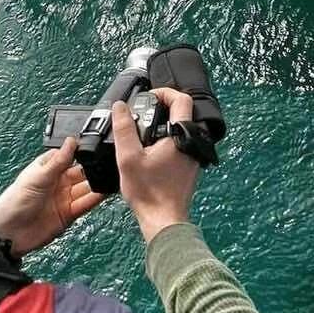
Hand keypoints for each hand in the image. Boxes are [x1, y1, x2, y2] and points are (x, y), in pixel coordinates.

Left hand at [0, 137, 104, 255]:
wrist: (9, 233)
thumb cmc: (15, 201)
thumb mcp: (38, 176)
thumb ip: (58, 161)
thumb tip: (71, 140)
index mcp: (49, 167)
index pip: (71, 155)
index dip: (83, 151)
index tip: (99, 145)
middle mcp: (59, 181)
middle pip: (82, 172)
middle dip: (95, 167)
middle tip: (110, 162)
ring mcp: (65, 197)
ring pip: (87, 187)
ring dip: (98, 183)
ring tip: (112, 176)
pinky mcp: (69, 214)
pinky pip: (86, 203)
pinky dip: (97, 198)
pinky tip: (106, 192)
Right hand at [114, 88, 199, 242]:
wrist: (163, 220)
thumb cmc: (149, 193)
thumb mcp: (128, 157)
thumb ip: (124, 128)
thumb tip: (120, 107)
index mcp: (181, 137)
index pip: (182, 99)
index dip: (164, 92)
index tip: (148, 97)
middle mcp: (192, 143)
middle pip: (182, 112)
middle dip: (161, 107)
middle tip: (142, 112)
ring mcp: (193, 155)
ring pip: (181, 128)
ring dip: (163, 124)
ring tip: (142, 131)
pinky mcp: (190, 166)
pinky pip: (180, 143)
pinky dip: (166, 139)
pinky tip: (149, 150)